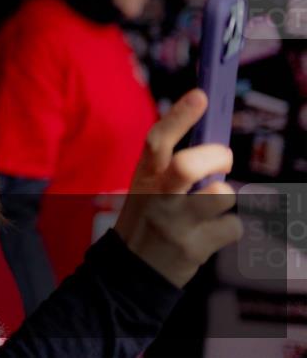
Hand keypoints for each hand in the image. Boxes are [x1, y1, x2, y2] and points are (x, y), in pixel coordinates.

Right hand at [114, 89, 243, 287]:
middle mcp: (157, 197)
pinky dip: (227, 228)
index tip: (201, 95)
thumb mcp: (148, 187)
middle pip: (188, 166)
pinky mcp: (194, 248)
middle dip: (215, 156)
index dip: (179, 116)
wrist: (133, 271)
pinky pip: (233, 226)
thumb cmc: (150, 218)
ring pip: (221, 196)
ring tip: (210, 206)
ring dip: (223, 197)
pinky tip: (209, 233)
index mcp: (145, 176)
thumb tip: (216, 147)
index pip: (157, 140)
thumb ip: (173, 167)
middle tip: (223, 158)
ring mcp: (175, 224)